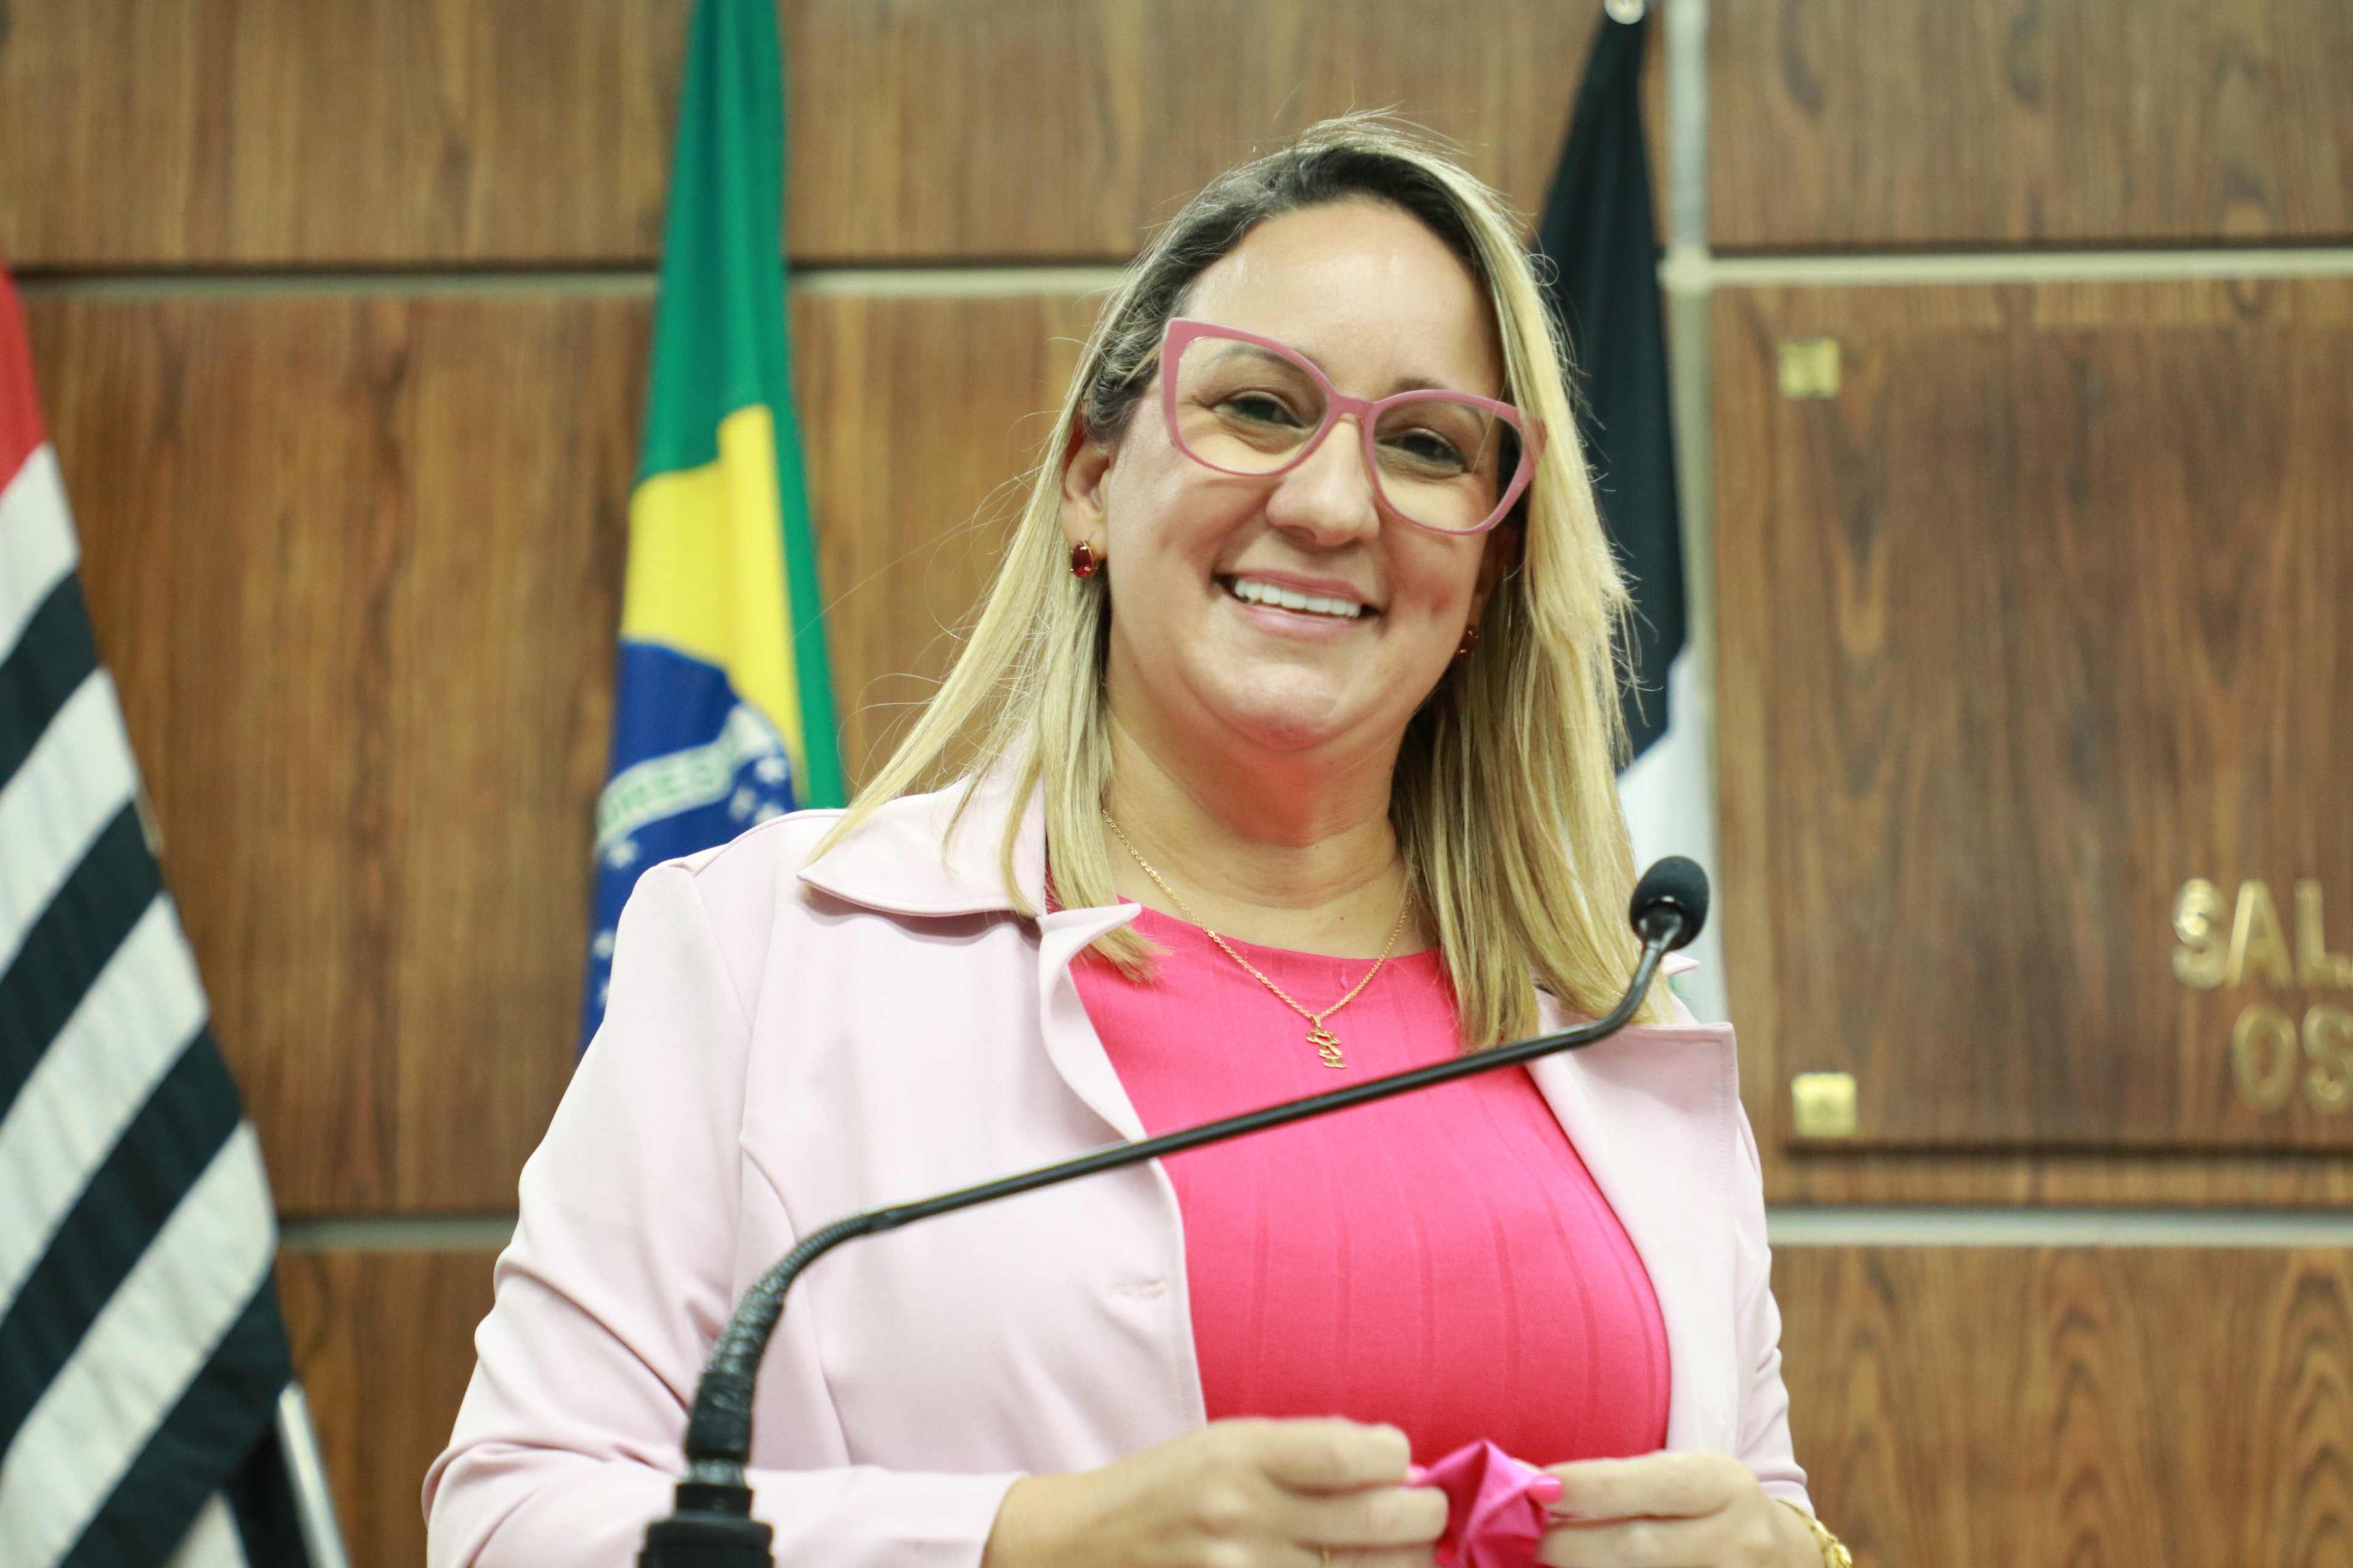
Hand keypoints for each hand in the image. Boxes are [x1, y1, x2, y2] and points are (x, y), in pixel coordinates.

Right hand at [983, 1418, 1446, 1567]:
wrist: (1079, 1549)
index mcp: (1240, 1455)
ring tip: (1394, 1551)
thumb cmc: (1163, 1490)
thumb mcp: (1223, 1444)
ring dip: (1401, 1563)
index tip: (1400, 1464)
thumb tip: (1398, 1469)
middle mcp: (1244, 1517)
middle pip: (1382, 1520)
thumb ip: (1304, 1452)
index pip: (1356, 1453)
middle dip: (1423, 1517)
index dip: (1398, 1458)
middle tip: (1423, 1515)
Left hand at [1537, 1453, 1815, 1567]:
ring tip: (1553, 1561)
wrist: (1782, 1559)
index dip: (1593, 1487)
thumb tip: (1537, 1486)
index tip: (1538, 1488)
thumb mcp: (1683, 1479)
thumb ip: (1620, 1482)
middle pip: (1641, 1547)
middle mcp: (1735, 1540)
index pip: (1654, 1483)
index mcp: (1722, 1485)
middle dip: (1574, 1543)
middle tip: (1533, 1538)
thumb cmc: (1710, 1509)